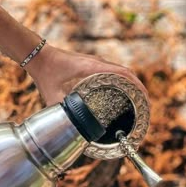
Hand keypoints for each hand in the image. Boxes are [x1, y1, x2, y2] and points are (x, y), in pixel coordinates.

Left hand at [26, 43, 148, 105]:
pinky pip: (114, 70)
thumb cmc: (46, 74)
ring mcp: (97, 62)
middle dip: (139, 88)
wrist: (39, 56)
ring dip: (133, 83)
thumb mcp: (53, 96)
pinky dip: (123, 80)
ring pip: (122, 71)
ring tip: (138, 99)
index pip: (124, 74)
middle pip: (128, 73)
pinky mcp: (93, 64)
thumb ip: (63, 113)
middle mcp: (98, 63)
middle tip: (145, 105)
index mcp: (92, 69)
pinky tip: (123, 90)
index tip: (146, 100)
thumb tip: (73, 129)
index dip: (138, 86)